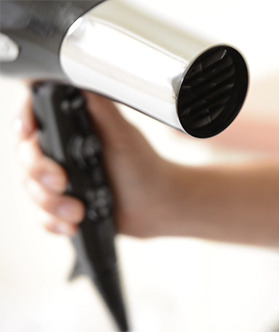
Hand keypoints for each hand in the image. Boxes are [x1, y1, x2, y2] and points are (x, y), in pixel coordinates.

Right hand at [15, 88, 174, 237]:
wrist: (157, 203)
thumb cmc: (143, 166)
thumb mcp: (122, 133)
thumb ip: (100, 106)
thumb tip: (80, 73)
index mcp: (71, 126)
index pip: (30, 116)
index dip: (23, 123)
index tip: (29, 133)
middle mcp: (60, 150)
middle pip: (25, 157)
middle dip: (39, 173)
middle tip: (62, 182)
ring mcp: (60, 178)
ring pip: (31, 189)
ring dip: (51, 203)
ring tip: (78, 210)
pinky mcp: (64, 204)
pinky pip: (43, 216)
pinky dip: (55, 222)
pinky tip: (72, 224)